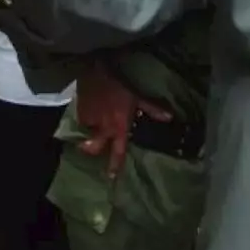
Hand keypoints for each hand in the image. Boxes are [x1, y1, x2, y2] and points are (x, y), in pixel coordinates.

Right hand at [76, 63, 171, 177]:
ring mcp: (90, 123)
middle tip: (92, 148)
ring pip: (89, 134)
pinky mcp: (79, 115)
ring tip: (95, 120)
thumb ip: (151, 109)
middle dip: (92, 151)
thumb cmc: (119, 86)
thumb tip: (170, 118)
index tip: (112, 178)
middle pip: (95, 148)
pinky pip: (83, 122)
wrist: (95, 72)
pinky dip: (87, 119)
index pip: (118, 151)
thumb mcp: (137, 97)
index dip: (115, 166)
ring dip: (92, 131)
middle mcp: (104, 128)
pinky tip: (91, 109)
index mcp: (119, 126)